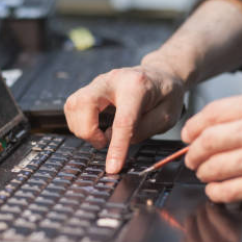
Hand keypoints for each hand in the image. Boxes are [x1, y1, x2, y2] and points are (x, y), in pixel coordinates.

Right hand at [65, 61, 184, 173]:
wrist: (160, 74)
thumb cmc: (166, 95)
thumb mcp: (168, 116)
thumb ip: (145, 130)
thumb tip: (117, 141)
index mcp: (136, 86)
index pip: (122, 121)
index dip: (116, 147)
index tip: (112, 167)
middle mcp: (113, 80)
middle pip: (84, 104)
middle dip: (88, 131)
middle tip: (103, 143)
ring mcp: (98, 82)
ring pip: (73, 105)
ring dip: (82, 128)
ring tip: (102, 136)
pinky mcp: (90, 88)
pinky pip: (73, 106)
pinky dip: (80, 123)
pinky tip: (96, 127)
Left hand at [181, 92, 241, 203]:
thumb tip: (214, 125)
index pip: (212, 113)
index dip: (193, 127)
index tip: (188, 136)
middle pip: (207, 140)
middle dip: (193, 153)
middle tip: (192, 159)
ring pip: (213, 166)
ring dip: (204, 173)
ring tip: (206, 174)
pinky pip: (227, 190)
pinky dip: (216, 192)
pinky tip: (218, 190)